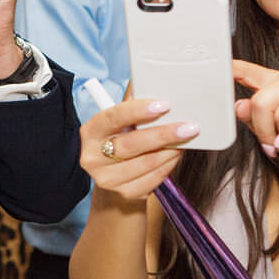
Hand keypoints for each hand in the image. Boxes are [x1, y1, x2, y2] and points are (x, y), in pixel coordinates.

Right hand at [80, 97, 200, 202]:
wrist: (116, 182)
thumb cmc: (122, 143)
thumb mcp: (121, 125)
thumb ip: (133, 106)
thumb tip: (156, 85)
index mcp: (91, 132)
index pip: (113, 117)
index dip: (138, 110)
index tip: (164, 105)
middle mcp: (93, 157)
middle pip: (131, 144)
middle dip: (163, 134)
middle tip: (188, 127)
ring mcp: (107, 179)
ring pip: (146, 162)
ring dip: (170, 150)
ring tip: (186, 139)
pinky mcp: (124, 193)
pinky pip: (153, 178)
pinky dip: (169, 165)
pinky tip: (176, 155)